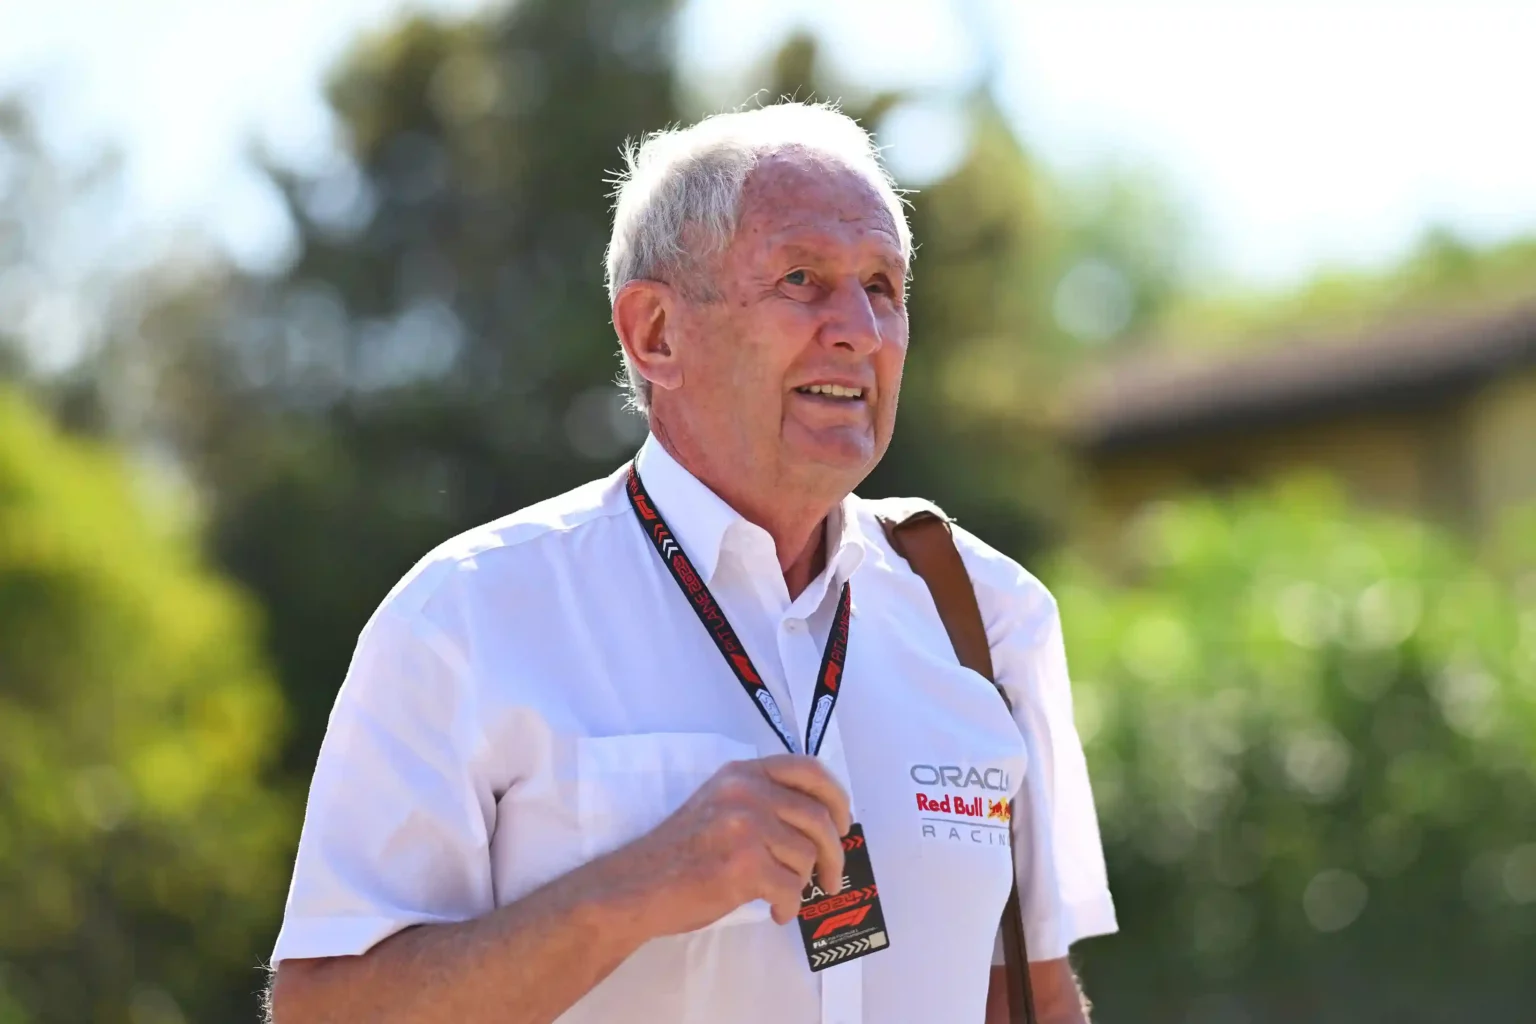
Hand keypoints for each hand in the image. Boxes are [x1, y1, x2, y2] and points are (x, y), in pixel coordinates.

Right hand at [612, 754, 852, 933]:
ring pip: (807, 856)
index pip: (809, 770)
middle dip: (834, 854)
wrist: (636, 887)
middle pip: (818, 818)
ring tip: (782, 894)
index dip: (836, 798)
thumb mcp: (719, 804)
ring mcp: (744, 827)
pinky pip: (790, 889)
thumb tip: (820, 821)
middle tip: (830, 878)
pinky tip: (774, 910)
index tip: (842, 824)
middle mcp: (745, 793)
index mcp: (742, 774)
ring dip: (802, 882)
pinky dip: (788, 906)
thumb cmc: (679, 852)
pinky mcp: (742, 866)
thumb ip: (762, 800)